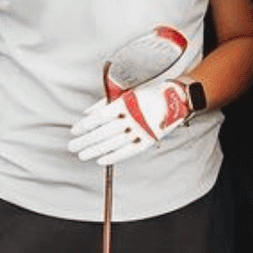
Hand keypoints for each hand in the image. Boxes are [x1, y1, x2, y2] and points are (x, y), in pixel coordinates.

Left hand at [68, 77, 194, 165]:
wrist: (179, 97)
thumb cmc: (151, 93)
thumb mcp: (128, 92)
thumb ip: (106, 103)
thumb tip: (87, 113)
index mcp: (127, 103)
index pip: (100, 117)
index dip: (85, 125)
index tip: (75, 131)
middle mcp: (133, 116)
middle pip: (104, 131)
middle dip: (86, 140)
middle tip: (73, 146)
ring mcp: (142, 129)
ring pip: (114, 143)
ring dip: (96, 150)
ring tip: (83, 155)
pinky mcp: (150, 139)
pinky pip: (130, 150)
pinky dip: (115, 156)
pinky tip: (102, 160)